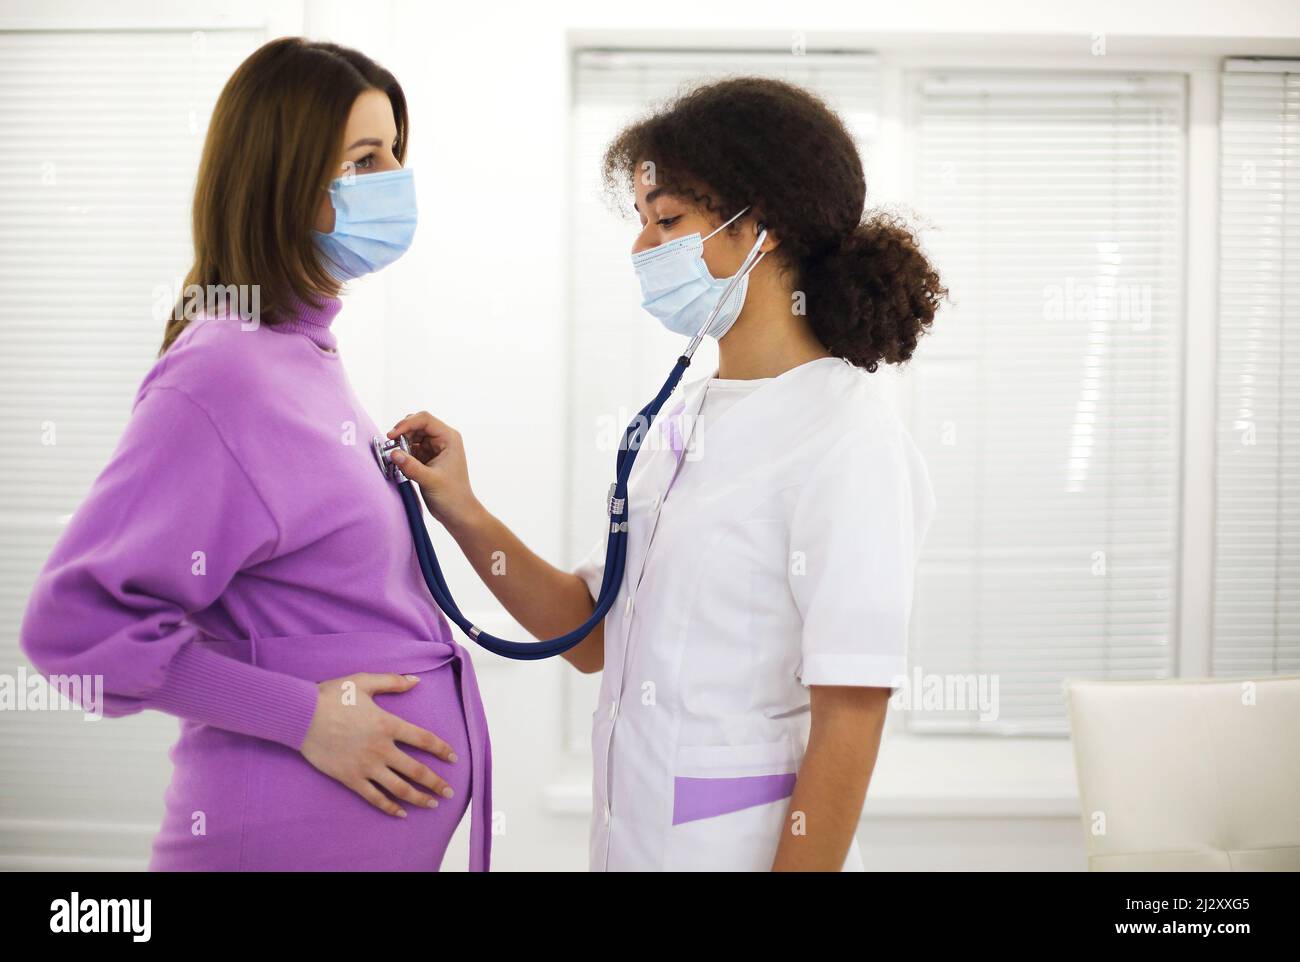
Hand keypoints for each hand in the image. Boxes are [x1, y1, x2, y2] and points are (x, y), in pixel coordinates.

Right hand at [301, 672, 458, 817]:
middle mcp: (381, 748)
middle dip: (436, 783)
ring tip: (431, 804)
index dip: (442, 750)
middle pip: (417, 770)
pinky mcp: (350, 778)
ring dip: (418, 798)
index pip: (424, 740)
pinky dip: (389, 807)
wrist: (301, 715)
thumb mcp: (365, 681)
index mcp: (388, 725)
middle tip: (449, 792)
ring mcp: (366, 766)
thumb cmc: (332, 696)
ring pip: (399, 788)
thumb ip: (393, 682)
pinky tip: (401, 813)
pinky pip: (374, 797)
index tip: (453, 758)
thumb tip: (416, 681)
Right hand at [387, 411, 483, 530]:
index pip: (425, 420)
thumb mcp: (430, 480)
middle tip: (390, 445)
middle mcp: (442, 440)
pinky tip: (399, 462)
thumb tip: (393, 453)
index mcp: (449, 438)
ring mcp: (434, 449)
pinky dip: (403, 453)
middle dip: (402, 433)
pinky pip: (411, 449)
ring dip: (401, 444)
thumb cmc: (452, 496)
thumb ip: (411, 466)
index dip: (406, 424)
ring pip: (412, 437)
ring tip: (394, 456)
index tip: (392, 435)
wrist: (458, 512)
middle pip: (417, 425)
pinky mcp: (427, 458)